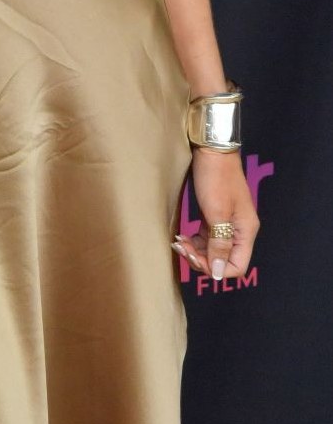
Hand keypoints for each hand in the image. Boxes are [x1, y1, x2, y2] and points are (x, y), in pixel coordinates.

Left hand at [173, 150, 259, 280]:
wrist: (213, 150)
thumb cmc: (216, 178)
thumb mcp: (216, 212)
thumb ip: (219, 244)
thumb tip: (217, 272)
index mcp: (245, 232)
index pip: (236, 266)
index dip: (215, 268)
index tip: (194, 258)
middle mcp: (240, 230)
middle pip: (223, 259)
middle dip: (202, 259)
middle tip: (181, 248)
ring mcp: (228, 223)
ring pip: (214, 249)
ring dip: (196, 250)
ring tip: (179, 242)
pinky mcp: (216, 215)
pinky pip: (208, 237)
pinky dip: (196, 240)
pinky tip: (183, 236)